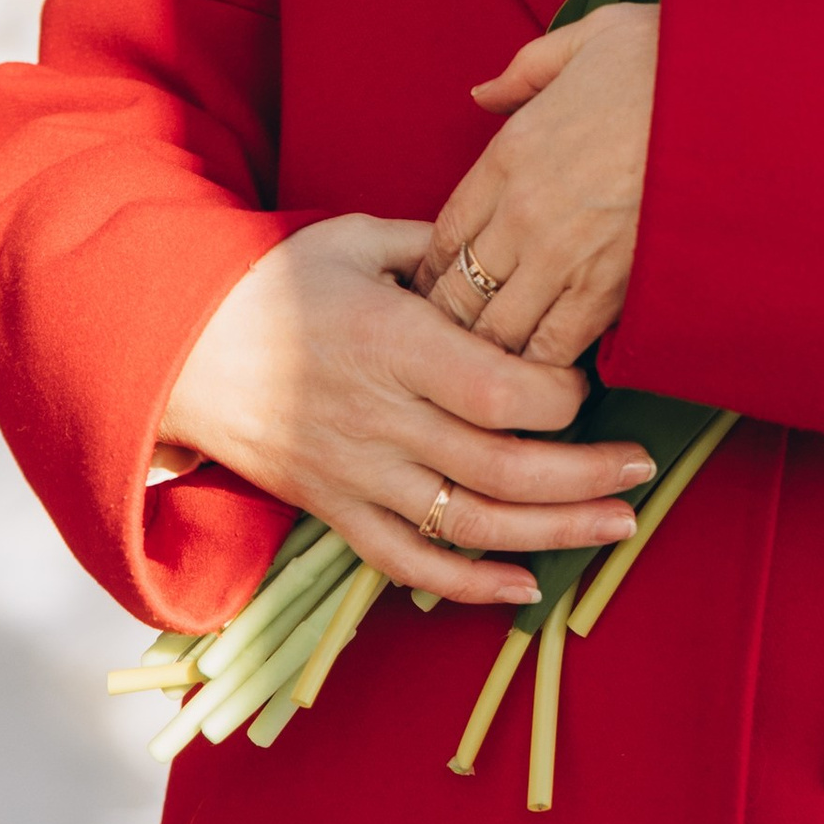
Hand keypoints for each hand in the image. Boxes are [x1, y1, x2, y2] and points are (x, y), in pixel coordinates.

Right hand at [158, 212, 655, 601]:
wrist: (179, 351)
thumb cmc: (273, 283)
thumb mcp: (353, 238)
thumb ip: (433, 241)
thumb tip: (501, 244)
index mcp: (392, 345)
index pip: (498, 391)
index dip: (558, 397)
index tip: (587, 383)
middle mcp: (381, 420)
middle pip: (502, 468)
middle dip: (587, 475)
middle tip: (644, 469)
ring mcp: (358, 476)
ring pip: (471, 526)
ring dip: (555, 533)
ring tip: (618, 526)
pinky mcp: (337, 512)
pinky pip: (411, 564)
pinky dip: (471, 585)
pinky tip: (527, 586)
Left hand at [414, 2, 657, 364]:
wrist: (729, 94)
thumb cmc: (664, 59)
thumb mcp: (584, 41)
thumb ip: (524, 71)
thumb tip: (482, 94)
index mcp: (508, 153)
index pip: (442, 235)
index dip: (435, 269)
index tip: (445, 283)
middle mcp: (522, 211)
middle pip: (457, 293)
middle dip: (456, 318)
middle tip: (466, 334)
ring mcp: (562, 254)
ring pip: (496, 330)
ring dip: (496, 347)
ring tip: (506, 357)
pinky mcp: (609, 287)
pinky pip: (554, 346)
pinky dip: (545, 361)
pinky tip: (551, 360)